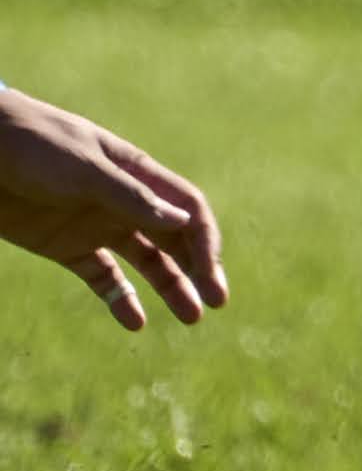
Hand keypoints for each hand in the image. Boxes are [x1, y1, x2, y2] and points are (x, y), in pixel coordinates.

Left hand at [0, 88, 224, 330]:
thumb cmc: (36, 147)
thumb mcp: (85, 171)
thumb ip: (132, 198)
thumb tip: (184, 222)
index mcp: (139, 175)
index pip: (187, 210)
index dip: (205, 240)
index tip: (210, 272)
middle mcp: (125, 202)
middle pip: (175, 238)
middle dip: (199, 268)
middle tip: (216, 301)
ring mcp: (97, 225)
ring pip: (146, 261)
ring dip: (170, 287)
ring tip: (190, 317)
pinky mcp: (67, 247)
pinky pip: (103, 278)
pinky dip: (120, 300)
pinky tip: (134, 322)